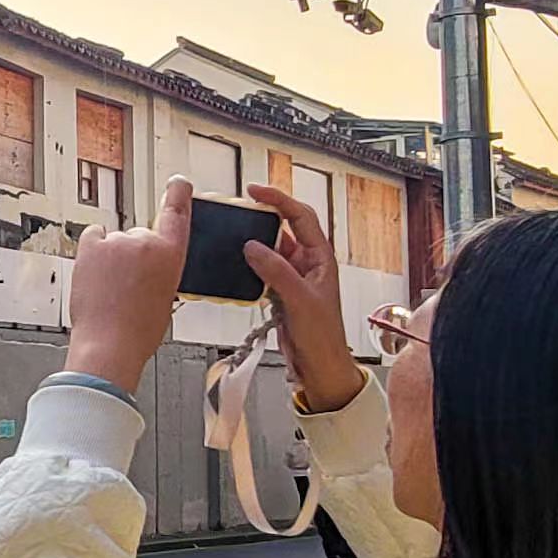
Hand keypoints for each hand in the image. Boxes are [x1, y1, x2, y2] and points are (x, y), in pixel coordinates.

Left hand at [66, 176, 193, 388]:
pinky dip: (93, 251)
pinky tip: (95, 274)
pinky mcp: (92, 245)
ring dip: (111, 259)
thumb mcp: (165, 297)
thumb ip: (159, 271)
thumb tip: (144, 264)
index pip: (177, 215)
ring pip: (114, 242)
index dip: (178, 195)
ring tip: (109, 291)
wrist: (109, 345)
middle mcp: (146, 241)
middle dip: (132, 257)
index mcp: (171, 255)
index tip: (179, 182)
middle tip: (126, 288)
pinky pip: (93, 237)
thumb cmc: (138, 330)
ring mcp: (117, 241)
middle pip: (139, 237)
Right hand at [242, 184, 363, 411]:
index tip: (255, 191)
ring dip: (254, 245)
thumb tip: (253, 245)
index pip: (300, 215)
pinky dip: (249, 267)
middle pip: (283, 228)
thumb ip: (276, 270)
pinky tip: (237, 267)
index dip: (278, 199)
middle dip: (262, 219)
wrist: (321, 365)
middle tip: (239, 212)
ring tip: (233, 239)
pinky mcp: (281, 292)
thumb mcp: (300, 299)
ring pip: (270, 250)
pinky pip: (262, 271)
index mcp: (321, 256)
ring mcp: (293, 277)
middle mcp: (308, 262)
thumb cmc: (324, 336)